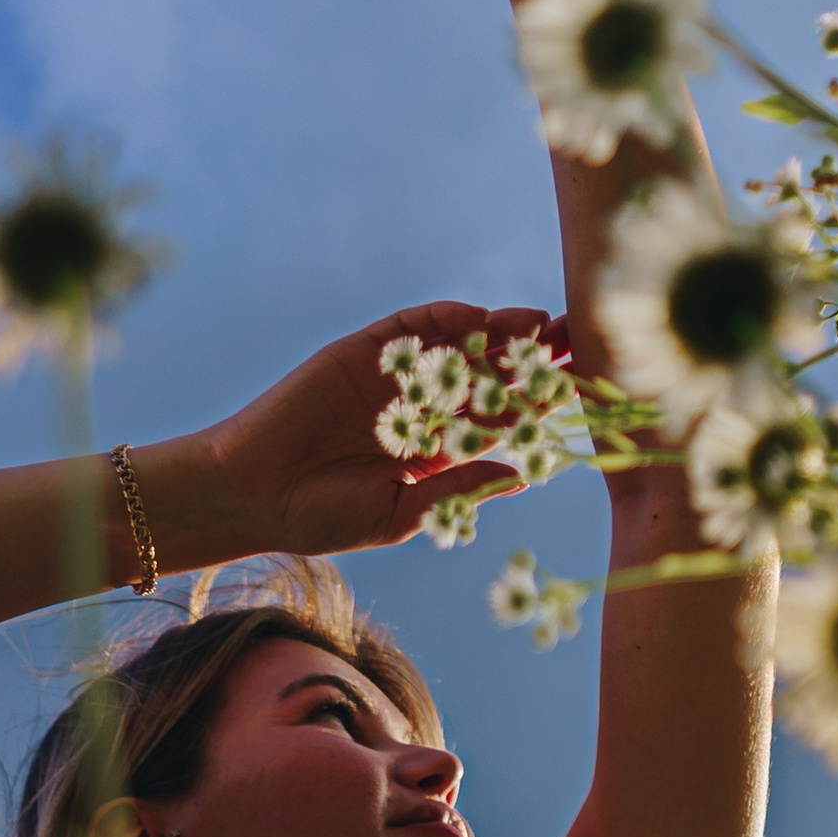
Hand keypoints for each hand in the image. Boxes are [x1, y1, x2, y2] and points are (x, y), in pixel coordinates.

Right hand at [185, 300, 565, 559]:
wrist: (255, 493)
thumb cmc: (324, 518)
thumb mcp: (402, 512)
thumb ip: (458, 489)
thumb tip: (523, 475)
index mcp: (437, 452)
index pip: (499, 423)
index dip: (538, 408)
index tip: (582, 397)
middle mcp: (421, 410)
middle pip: (489, 377)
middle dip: (532, 360)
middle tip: (579, 342)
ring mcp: (392, 377)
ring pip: (457, 347)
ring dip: (499, 333)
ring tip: (540, 324)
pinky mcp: (361, 353)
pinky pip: (410, 326)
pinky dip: (444, 318)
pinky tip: (479, 318)